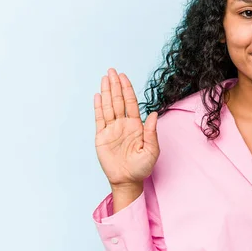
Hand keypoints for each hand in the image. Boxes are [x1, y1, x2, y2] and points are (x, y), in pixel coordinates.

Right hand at [94, 68, 159, 189]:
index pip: (131, 103)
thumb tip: (153, 114)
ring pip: (108, 106)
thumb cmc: (142, 167)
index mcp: (136, 125)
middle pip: (118, 100)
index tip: (124, 76)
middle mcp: (123, 124)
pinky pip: (99, 119)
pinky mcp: (101, 136)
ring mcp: (112, 129)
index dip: (127, 89)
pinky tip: (98, 96)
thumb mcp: (151, 150)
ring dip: (107, 92)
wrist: (127, 180)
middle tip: (112, 70)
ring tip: (105, 78)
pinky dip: (98, 107)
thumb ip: (151, 132)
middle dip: (116, 85)